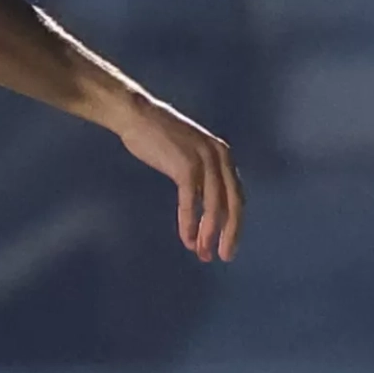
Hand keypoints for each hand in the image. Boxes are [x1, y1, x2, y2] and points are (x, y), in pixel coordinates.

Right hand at [116, 96, 242, 261]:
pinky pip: (191, 201)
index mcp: (223, 156)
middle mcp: (220, 157)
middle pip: (233, 204)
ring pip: (214, 205)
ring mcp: (204, 159)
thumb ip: (202, 176)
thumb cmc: (158, 138)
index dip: (233, 226)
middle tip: (222, 257)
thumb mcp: (189, 156)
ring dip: (209, 233)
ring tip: (202, 253)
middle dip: (229, 234)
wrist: (136, 116)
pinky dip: (190, 222)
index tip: (225, 247)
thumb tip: (207, 207)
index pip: (237, 197)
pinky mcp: (185, 164)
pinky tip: (188, 239)